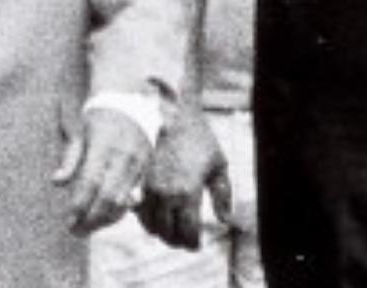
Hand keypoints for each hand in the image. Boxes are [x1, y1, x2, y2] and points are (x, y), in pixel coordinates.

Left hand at [53, 108, 153, 235]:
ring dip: (105, 219)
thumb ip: (70, 158)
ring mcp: (137, 163)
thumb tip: (56, 182)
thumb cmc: (100, 117)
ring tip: (89, 228)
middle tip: (75, 231)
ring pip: (123, 200)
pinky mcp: (145, 168)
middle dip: (91, 218)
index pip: (90, 183)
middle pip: (108, 197)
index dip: (79, 205)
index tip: (67, 221)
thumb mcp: (80, 131)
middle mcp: (123, 156)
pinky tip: (106, 218)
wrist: (133, 101)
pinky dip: (119, 210)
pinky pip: (133, 195)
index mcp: (104, 146)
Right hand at [137, 111, 227, 249]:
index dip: (192, 243)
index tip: (196, 246)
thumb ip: (223, 195)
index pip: (187, 231)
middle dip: (178, 242)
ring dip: (163, 234)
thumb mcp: (219, 166)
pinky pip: (141, 213)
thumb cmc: (202, 142)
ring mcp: (151, 190)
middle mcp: (167, 195)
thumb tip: (225, 220)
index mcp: (188, 192)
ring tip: (174, 233)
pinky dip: (149, 222)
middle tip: (186, 242)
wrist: (175, 121)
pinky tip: (160, 219)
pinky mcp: (142, 184)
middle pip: (168, 233)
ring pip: (152, 226)